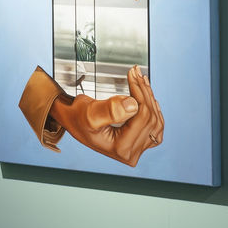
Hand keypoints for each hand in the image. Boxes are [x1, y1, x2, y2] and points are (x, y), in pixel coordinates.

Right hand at [49, 65, 163, 167]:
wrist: (72, 118)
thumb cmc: (76, 117)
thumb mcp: (89, 113)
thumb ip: (110, 111)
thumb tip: (133, 105)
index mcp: (121, 149)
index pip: (142, 118)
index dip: (140, 94)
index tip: (132, 76)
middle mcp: (131, 153)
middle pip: (151, 119)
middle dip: (145, 92)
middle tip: (136, 74)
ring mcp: (136, 149)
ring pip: (156, 121)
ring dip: (150, 98)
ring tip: (141, 80)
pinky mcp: (138, 142)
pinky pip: (155, 126)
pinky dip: (153, 108)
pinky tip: (147, 95)